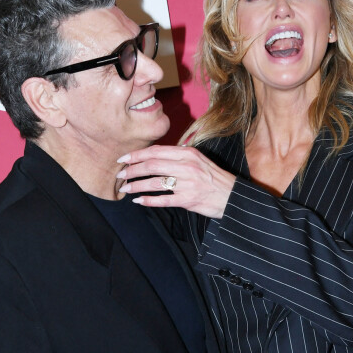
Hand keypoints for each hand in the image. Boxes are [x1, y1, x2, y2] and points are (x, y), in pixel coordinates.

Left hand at [116, 145, 235, 217]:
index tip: (123, 159)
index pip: (156, 151)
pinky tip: (139, 201)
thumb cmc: (213, 178)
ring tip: (125, 188)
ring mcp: (187, 183)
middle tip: (120, 174)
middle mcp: (187, 166)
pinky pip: (163, 199)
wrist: (231, 196)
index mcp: (188, 153)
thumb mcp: (198, 160)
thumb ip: (178, 156)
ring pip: (154, 182)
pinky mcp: (187, 199)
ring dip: (136, 185)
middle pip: (152, 165)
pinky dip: (148, 200)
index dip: (136, 155)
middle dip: (132, 170)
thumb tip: (154, 156)